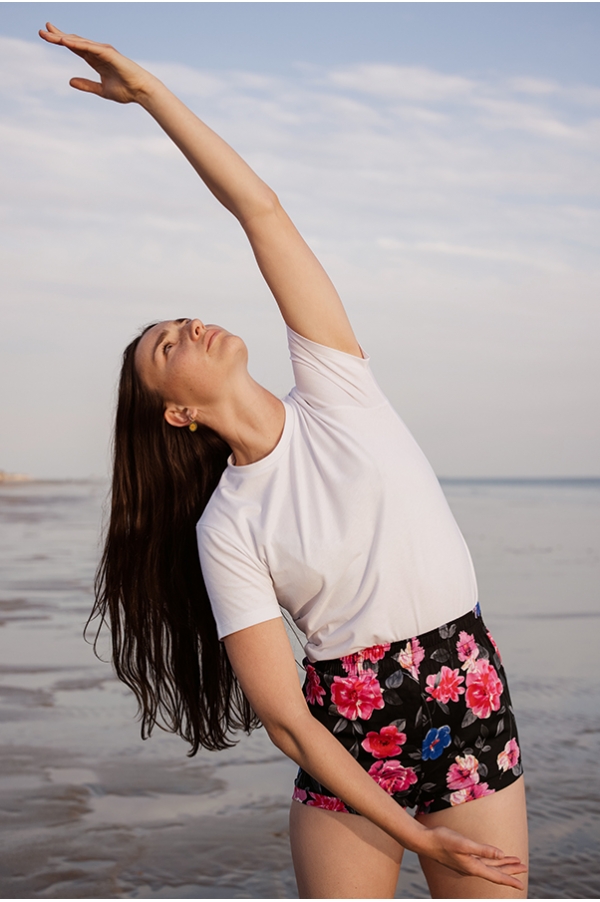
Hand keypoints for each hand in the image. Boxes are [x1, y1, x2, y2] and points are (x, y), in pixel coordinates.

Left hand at [38, 22, 156, 103]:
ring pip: (79, 42)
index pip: (75, 47)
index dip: (61, 41)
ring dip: (64, 38)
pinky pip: (90, 47)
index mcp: (95, 59)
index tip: (47, 36)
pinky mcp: (108, 53)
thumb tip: (70, 81)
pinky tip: (66, 42)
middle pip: (74, 41)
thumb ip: (86, 85)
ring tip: (50, 35)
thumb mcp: (101, 90)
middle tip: (42, 31)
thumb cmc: (125, 90)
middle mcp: (98, 52)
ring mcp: (103, 51)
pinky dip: (78, 44)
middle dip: (58, 36)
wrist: (141, 92)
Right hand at [418, 824, 526, 889]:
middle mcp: (471, 868)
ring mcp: (466, 864)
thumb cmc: (442, 840)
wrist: (424, 841)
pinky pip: (482, 861)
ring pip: (489, 866)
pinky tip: (495, 857)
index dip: (510, 880)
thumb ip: (482, 849)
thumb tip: (500, 854)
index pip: (496, 876)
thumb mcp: (464, 844)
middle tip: (524, 868)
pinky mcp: (462, 858)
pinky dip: (492, 860)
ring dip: (502, 864)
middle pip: (495, 872)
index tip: (521, 885)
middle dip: (510, 870)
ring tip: (515, 861)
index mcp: (473, 867)